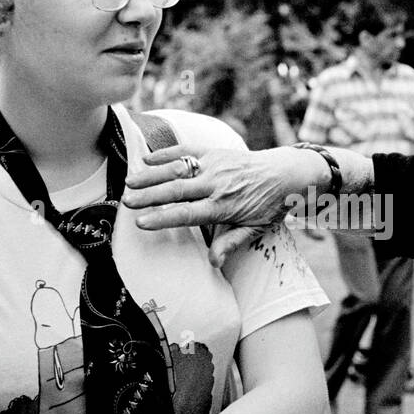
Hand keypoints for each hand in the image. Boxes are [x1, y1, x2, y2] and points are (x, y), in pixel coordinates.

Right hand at [122, 143, 321, 265]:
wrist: (287, 173)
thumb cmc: (270, 205)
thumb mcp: (256, 229)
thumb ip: (232, 243)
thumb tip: (214, 262)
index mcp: (224, 206)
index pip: (187, 214)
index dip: (163, 218)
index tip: (142, 223)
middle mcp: (216, 184)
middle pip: (176, 190)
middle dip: (149, 196)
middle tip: (126, 202)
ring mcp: (215, 165)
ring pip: (177, 169)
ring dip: (152, 175)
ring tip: (129, 182)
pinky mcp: (214, 152)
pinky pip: (187, 151)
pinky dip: (166, 153)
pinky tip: (147, 159)